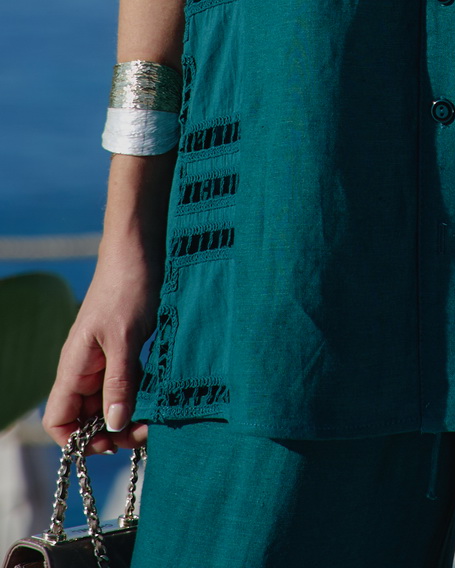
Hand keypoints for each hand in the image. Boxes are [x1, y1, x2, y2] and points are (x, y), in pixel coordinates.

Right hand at [43, 239, 160, 453]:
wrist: (140, 247)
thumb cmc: (128, 286)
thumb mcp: (126, 338)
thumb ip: (119, 383)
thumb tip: (114, 427)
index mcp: (74, 366)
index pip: (59, 420)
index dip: (78, 440)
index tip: (111, 444)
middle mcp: (85, 367)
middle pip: (87, 417)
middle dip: (112, 431)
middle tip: (145, 431)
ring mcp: (105, 359)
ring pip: (109, 402)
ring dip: (129, 413)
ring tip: (155, 418)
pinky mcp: (125, 349)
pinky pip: (126, 383)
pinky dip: (139, 394)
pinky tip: (159, 396)